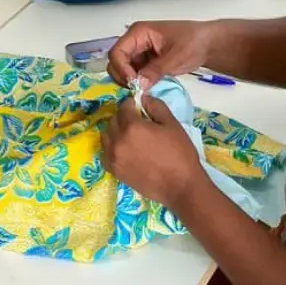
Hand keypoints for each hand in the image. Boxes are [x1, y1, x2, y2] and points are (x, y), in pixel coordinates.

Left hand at [101, 94, 207, 211]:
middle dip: (124, 117)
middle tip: (138, 123)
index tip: (140, 108)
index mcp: (132, 127)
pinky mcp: (113, 170)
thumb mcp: (172, 124)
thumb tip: (143, 98)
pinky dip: (112, 147)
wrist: (180, 186)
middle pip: (113, 120)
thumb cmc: (180, 153)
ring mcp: (113, 157)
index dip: (133, 104)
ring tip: (131, 137)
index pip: (124, 106)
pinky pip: (105, 152)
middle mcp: (117, 141)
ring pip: (106, 136)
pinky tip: (126, 150)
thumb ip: (155, 106)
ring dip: (116, 132)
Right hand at [107, 20, 214, 89]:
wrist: (207, 44)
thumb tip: (138, 85)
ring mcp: (138, 52)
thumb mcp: (175, 58)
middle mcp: (134, 41)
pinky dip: (136, 82)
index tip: (133, 83)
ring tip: (143, 88)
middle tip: (137, 89)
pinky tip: (147, 87)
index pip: (117, 52)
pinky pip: (133, 74)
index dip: (121, 69)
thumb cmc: (193, 43)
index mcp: (138, 32)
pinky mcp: (144, 62)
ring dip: (129, 81)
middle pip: (115, 61)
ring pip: (122, 70)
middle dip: (122, 76)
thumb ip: (155, 71)